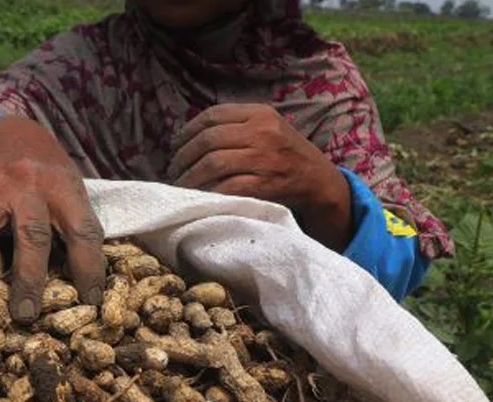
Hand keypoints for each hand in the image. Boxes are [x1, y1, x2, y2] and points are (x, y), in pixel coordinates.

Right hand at [0, 117, 105, 322]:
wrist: (11, 134)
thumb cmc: (49, 174)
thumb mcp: (72, 189)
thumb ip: (76, 225)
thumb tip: (85, 284)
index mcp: (63, 189)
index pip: (83, 231)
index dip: (89, 267)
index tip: (90, 300)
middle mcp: (27, 187)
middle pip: (31, 236)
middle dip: (29, 279)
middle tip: (24, 314)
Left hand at [167, 104, 352, 249]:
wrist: (318, 180)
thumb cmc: (286, 153)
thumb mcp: (268, 126)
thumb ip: (238, 124)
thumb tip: (191, 134)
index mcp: (259, 113)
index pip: (213, 115)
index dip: (188, 130)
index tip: (175, 144)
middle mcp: (262, 132)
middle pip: (208, 139)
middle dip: (184, 156)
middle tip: (173, 168)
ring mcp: (264, 159)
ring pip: (213, 163)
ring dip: (190, 176)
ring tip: (180, 184)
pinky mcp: (265, 184)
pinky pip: (227, 186)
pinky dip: (209, 192)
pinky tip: (199, 196)